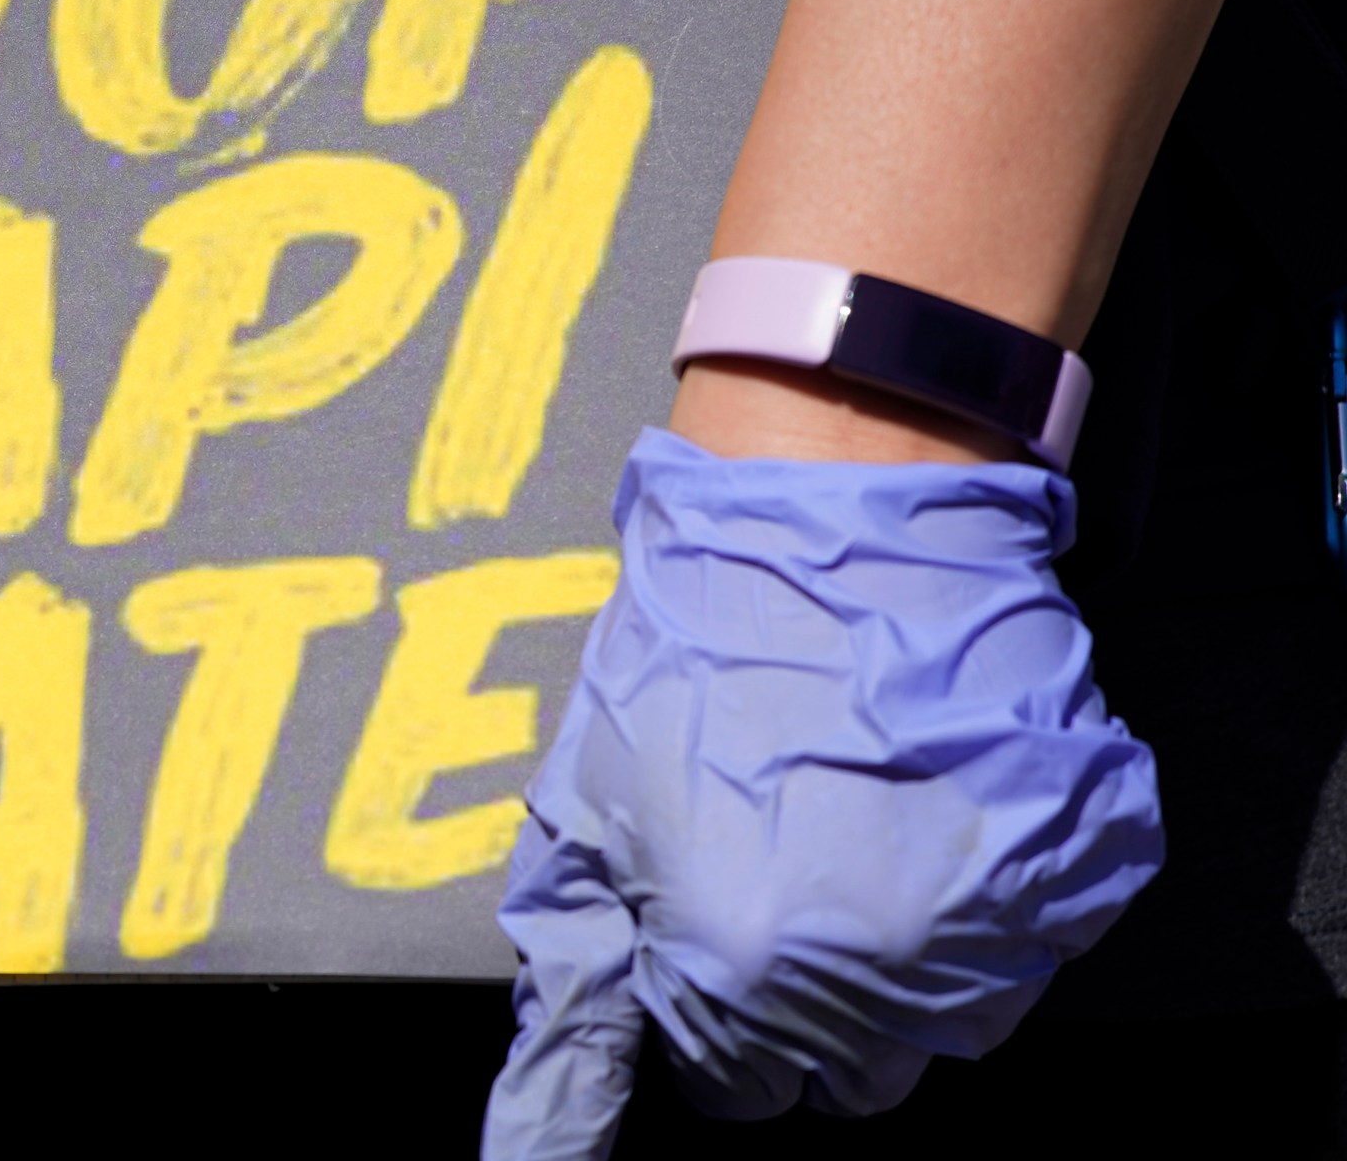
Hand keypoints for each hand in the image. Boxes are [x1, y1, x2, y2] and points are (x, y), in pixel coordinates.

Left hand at [480, 428, 1161, 1157]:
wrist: (835, 519)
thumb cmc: (690, 654)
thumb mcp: (587, 813)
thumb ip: (576, 985)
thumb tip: (540, 1134)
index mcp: (741, 971)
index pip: (734, 1087)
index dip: (713, 1017)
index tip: (711, 945)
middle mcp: (875, 975)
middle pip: (846, 1076)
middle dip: (803, 1005)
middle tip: (784, 885)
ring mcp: (995, 926)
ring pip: (947, 1028)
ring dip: (898, 963)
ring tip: (856, 835)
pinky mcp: (1078, 871)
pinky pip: (1032, 947)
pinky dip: (988, 901)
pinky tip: (927, 810)